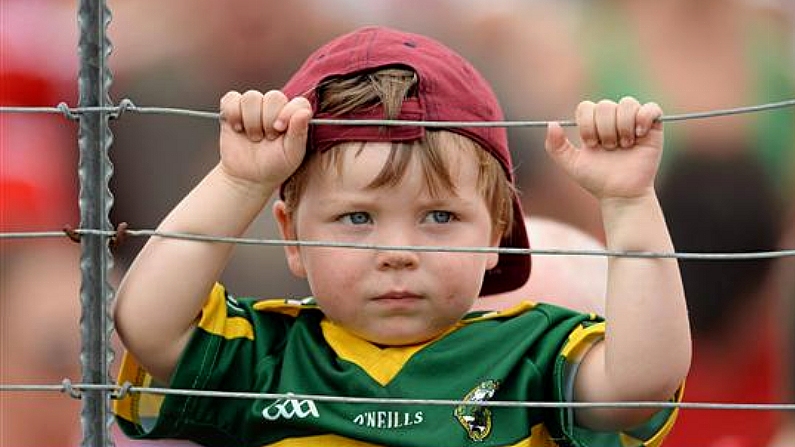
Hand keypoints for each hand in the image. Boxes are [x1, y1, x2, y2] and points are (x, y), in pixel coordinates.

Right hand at [218, 90, 310, 191]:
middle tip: (266, 138)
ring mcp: (254, 107)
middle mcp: (275, 108)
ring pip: (251, 97)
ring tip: (254, 137)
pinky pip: (231, 98)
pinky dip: (233, 113)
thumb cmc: (275, 166)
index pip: (298, 101)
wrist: (249, 178)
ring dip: (251, 120)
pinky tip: (238, 129)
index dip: (288, 112)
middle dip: (268, 120)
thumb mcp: (292, 154)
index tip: (279, 129)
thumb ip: (299, 132)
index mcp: (293, 116)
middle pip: (274, 96)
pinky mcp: (233, 108)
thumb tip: (305, 111)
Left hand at [544, 97, 663, 199]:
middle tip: (609, 148)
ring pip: (627, 103)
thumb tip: (552, 123)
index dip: (587, 123)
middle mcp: (612, 119)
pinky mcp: (652, 127)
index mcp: (593, 124)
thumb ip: (555, 146)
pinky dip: (644, 118)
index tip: (591, 144)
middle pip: (605, 105)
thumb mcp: (571, 164)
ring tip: (624, 146)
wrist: (621, 194)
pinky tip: (639, 135)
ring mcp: (632, 121)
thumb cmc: (597, 179)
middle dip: (604, 129)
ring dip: (623, 126)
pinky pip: (651, 108)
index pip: (586, 107)